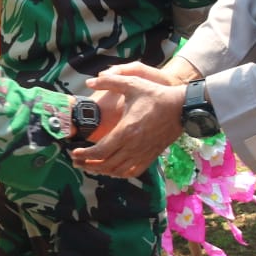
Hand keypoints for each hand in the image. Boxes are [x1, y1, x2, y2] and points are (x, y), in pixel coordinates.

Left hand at [70, 69, 187, 177]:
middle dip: (88, 165)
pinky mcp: (151, 156)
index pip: (100, 151)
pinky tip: (113, 169)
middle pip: (106, 164)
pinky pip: (132, 171)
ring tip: (91, 166)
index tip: (74, 152)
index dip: (85, 155)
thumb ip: (110, 82)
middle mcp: (133, 146)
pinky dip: (120, 174)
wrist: (181, 107)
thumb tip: (90, 81)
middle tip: (77, 161)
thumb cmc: (156, 95)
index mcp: (126, 130)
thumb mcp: (133, 83)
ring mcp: (143, 153)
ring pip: (118, 170)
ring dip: (102, 170)